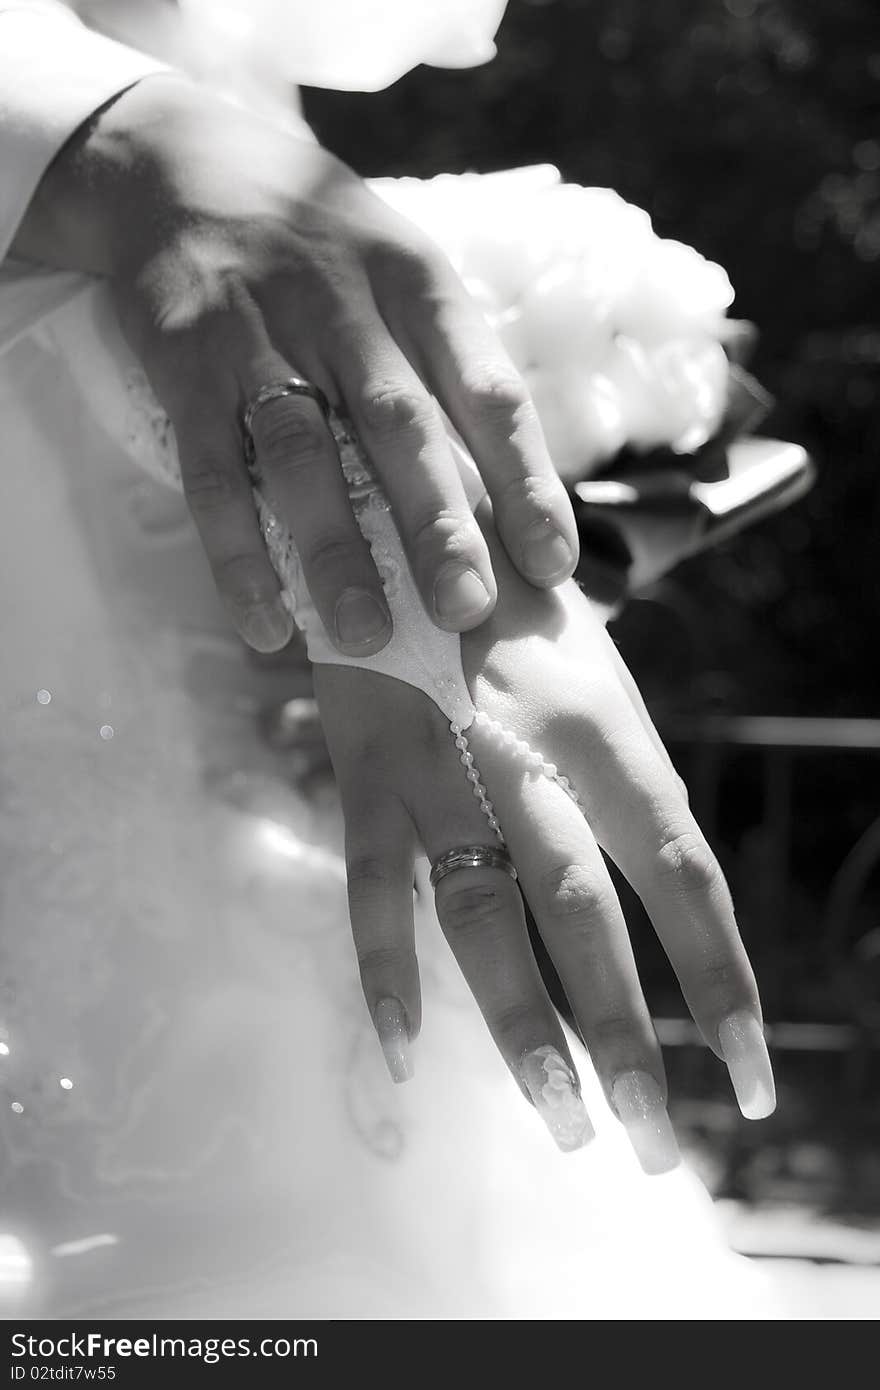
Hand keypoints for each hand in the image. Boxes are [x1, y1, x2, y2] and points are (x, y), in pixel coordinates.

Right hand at [12, 76, 577, 654]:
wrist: (184, 165)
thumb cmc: (325, 253)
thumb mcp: (403, 277)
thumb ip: (448, 374)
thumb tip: (512, 509)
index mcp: (420, 289)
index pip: (489, 391)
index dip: (525, 482)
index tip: (555, 567)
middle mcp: (344, 309)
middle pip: (400, 424)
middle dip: (436, 524)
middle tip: (466, 611)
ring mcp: (258, 337)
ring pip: (302, 452)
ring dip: (334, 548)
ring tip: (365, 634)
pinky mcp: (185, 368)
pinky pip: (210, 474)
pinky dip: (237, 554)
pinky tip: (266, 625)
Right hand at [315, 502, 774, 1169]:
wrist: (410, 517)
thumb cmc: (524, 615)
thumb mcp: (600, 682)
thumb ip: (629, 791)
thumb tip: (684, 912)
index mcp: (606, 729)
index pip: (682, 873)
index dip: (721, 979)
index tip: (754, 1077)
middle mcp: (528, 752)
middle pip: (584, 910)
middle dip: (624, 1036)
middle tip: (653, 1144)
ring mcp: (438, 767)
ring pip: (481, 913)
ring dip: (521, 1026)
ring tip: (563, 1122)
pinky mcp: (364, 775)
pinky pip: (372, 888)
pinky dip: (385, 974)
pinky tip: (406, 1060)